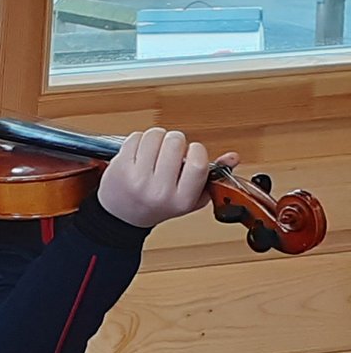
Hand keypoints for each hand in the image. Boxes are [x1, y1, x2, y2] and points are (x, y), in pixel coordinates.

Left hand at [97, 128, 238, 227]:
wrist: (121, 217)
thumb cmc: (158, 204)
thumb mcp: (189, 198)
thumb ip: (212, 177)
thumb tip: (233, 157)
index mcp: (180, 199)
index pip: (197, 163)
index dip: (196, 150)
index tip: (191, 152)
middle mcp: (159, 191)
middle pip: (175, 142)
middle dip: (175, 141)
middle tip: (169, 151)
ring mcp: (137, 179)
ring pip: (155, 135)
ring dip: (157, 137)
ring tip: (154, 151)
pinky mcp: (119, 168)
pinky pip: (136, 137)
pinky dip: (139, 140)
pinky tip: (139, 153)